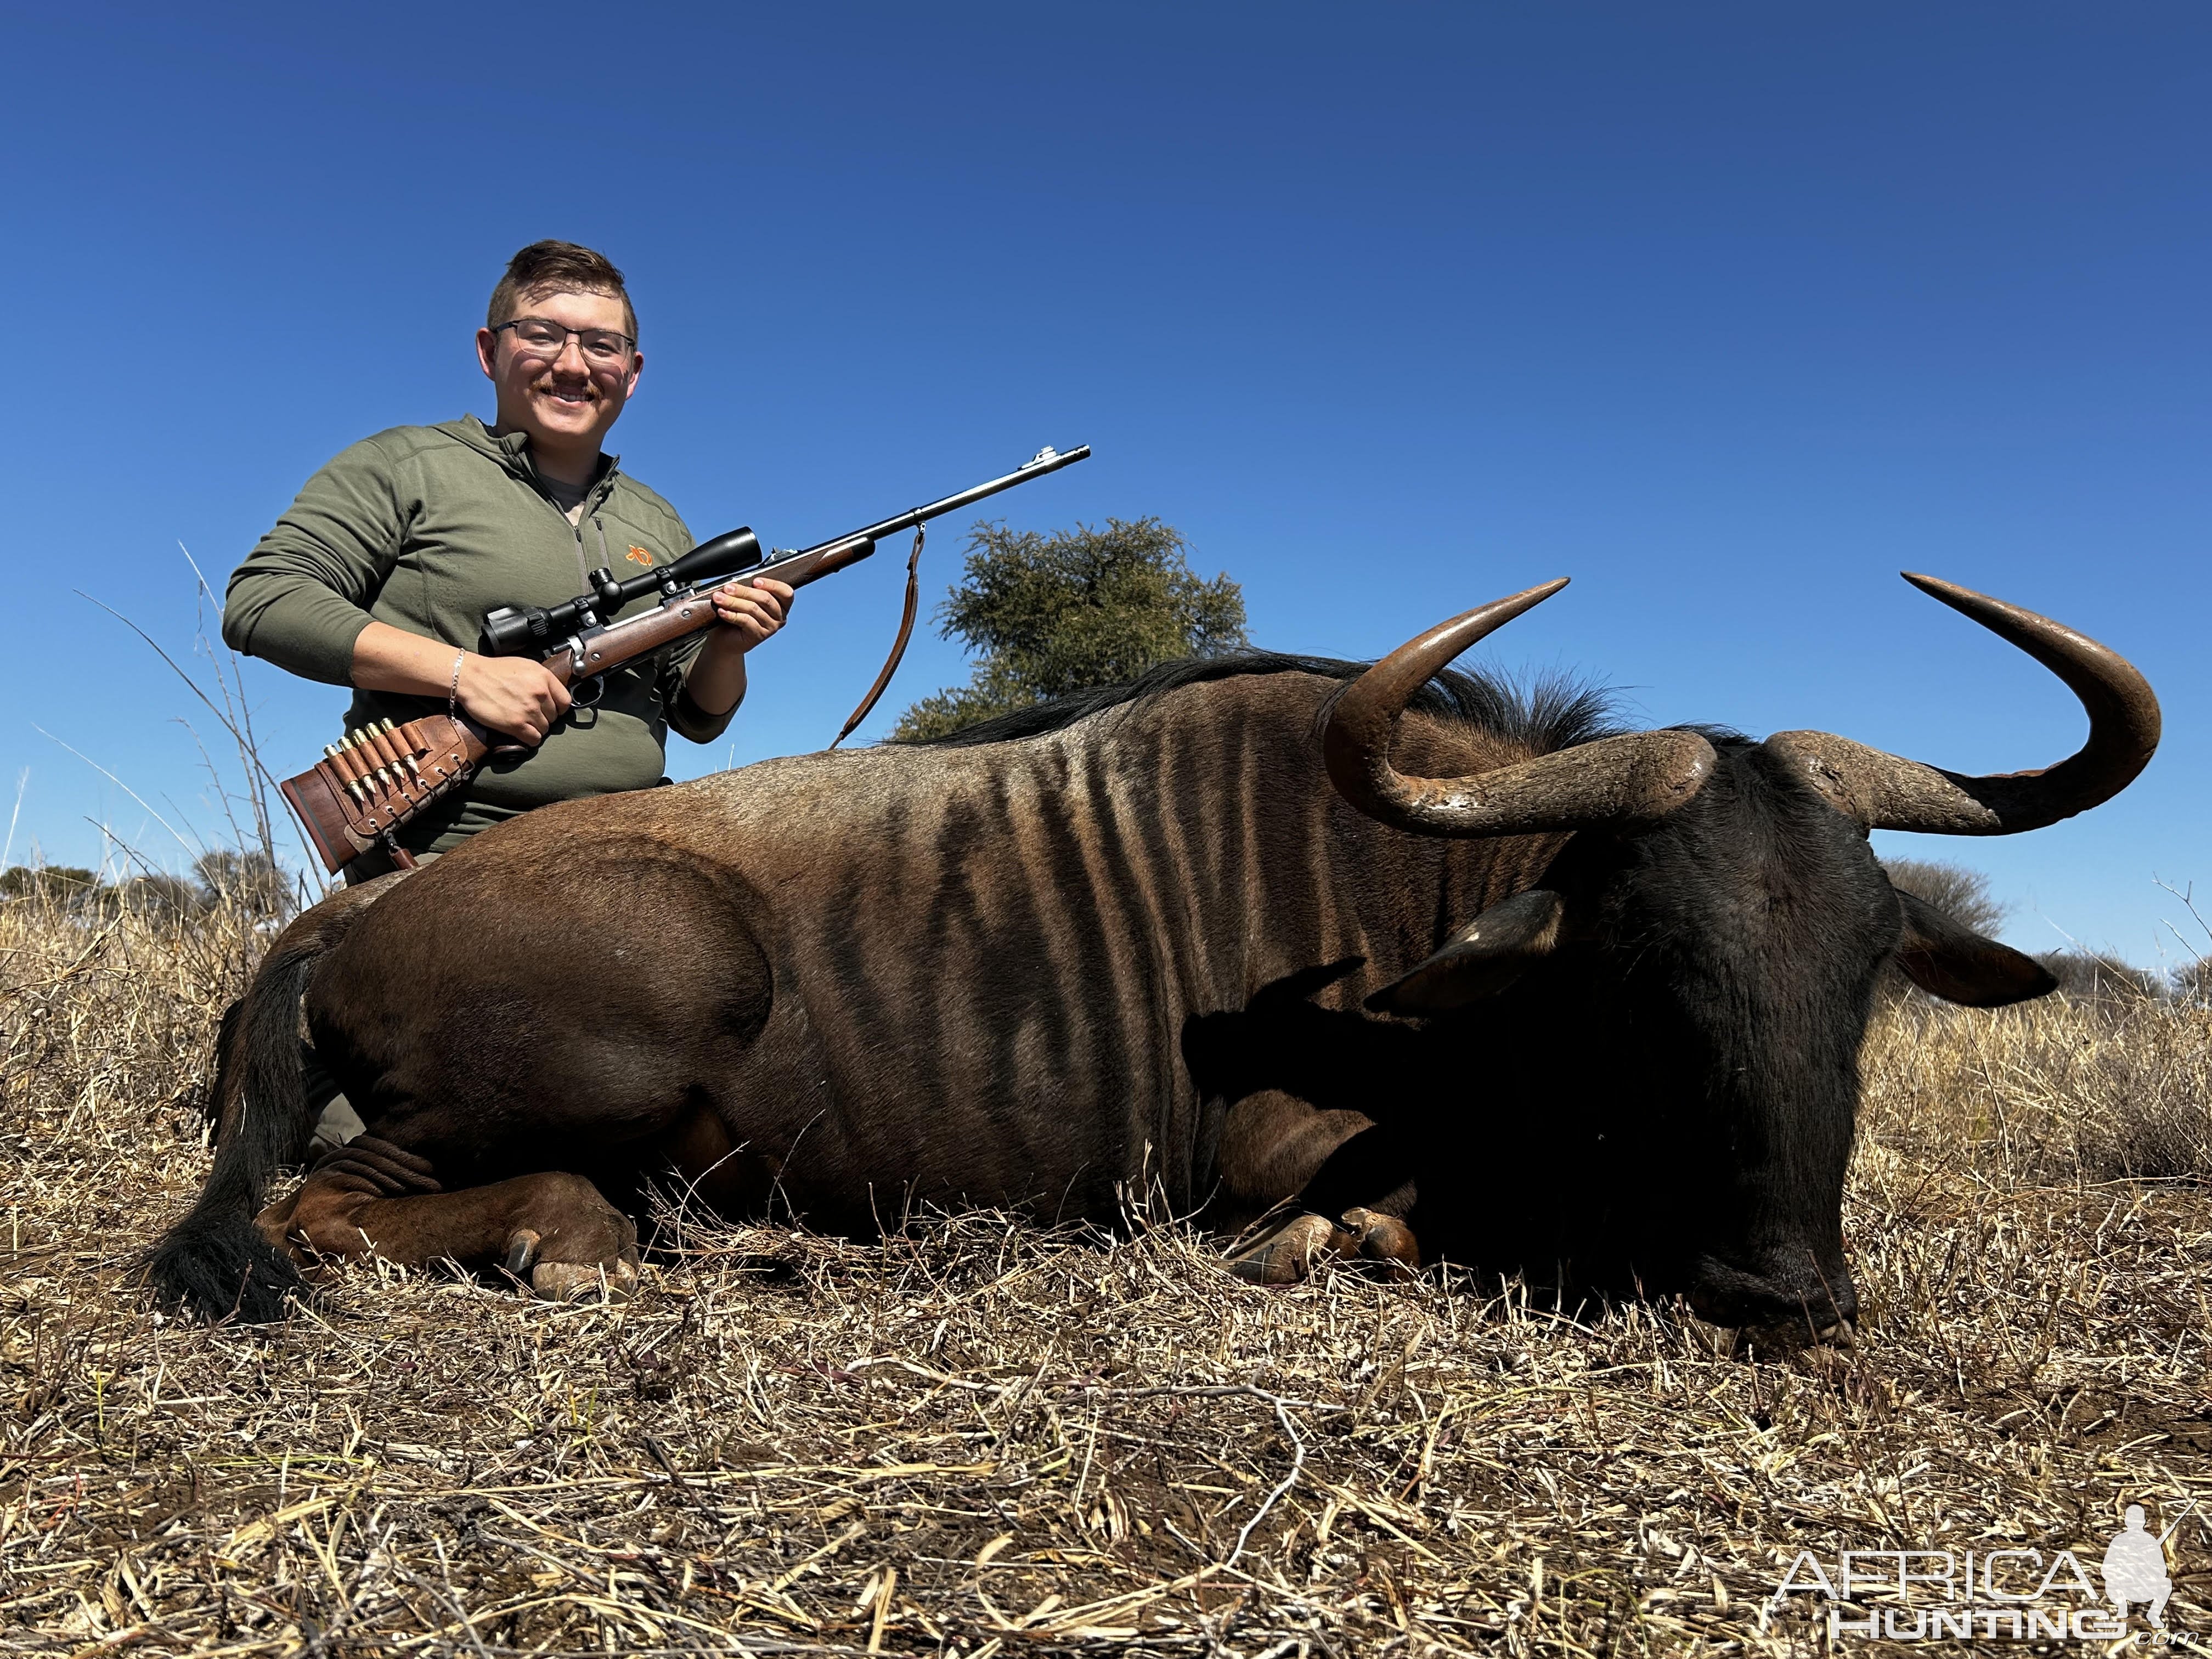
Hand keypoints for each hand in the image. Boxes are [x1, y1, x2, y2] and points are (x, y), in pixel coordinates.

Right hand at [455, 653, 570, 745]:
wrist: (470, 677)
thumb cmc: (494, 671)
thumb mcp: (525, 666)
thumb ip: (542, 680)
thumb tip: (552, 693)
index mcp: (544, 677)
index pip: (565, 701)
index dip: (558, 708)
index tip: (550, 709)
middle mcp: (539, 693)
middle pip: (554, 717)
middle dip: (544, 718)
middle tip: (531, 715)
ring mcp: (529, 709)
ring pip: (545, 729)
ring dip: (536, 728)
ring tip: (524, 722)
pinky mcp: (516, 724)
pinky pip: (534, 739)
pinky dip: (530, 738)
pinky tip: (522, 732)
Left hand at [706, 576, 792, 650]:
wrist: (726, 638)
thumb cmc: (737, 614)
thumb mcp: (746, 598)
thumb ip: (749, 589)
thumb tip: (739, 581)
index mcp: (782, 604)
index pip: (786, 592)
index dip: (772, 585)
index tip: (755, 581)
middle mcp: (780, 616)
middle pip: (765, 599)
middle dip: (744, 591)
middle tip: (727, 588)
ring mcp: (771, 628)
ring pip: (753, 609)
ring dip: (733, 602)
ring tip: (718, 598)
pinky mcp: (759, 636)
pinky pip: (746, 621)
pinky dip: (732, 614)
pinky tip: (721, 611)